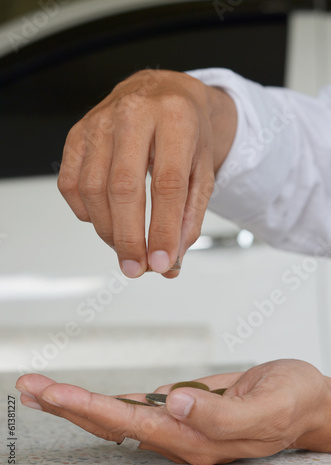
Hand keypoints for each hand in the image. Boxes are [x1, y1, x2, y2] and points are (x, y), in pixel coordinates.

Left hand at [16, 360, 330, 464]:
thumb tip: (174, 404)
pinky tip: (82, 399)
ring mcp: (178, 425)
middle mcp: (179, 437)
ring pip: (117, 416)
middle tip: (29, 386)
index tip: (53, 392)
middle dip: (67, 405)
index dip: (87, 408)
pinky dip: (103, 400)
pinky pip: (135, 408)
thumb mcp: (268, 408)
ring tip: (41, 388)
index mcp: (196, 440)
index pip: (129, 424)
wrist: (304, 400)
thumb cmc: (291, 401)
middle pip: (111, 423)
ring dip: (77, 403)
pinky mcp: (181, 410)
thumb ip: (221, 416)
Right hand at [58, 69, 235, 277]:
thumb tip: (170, 260)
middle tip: (136, 268)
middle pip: (124, 188)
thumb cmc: (184, 131)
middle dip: (128, 238)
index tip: (161, 262)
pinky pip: (71, 184)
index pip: (167, 184)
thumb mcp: (201, 170)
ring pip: (93, 189)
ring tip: (125, 245)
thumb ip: (189, 217)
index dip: (162, 228)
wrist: (162, 93)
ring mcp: (100, 122)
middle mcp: (134, 114)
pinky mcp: (77, 134)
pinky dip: (85, 212)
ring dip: (107, 229)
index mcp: (175, 119)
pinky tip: (103, 219)